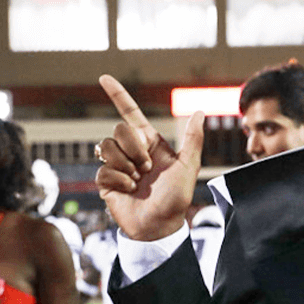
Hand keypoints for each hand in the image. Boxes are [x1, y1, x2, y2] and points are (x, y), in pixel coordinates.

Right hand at [95, 75, 203, 240]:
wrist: (159, 226)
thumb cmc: (177, 198)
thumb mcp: (188, 167)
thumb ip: (192, 139)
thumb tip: (200, 111)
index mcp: (151, 143)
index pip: (130, 114)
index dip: (118, 95)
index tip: (103, 77)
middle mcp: (132, 151)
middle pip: (119, 130)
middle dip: (134, 148)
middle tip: (147, 168)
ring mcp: (117, 166)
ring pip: (106, 147)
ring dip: (125, 165)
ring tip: (138, 180)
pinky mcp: (106, 181)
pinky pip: (103, 170)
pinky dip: (118, 180)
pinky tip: (129, 190)